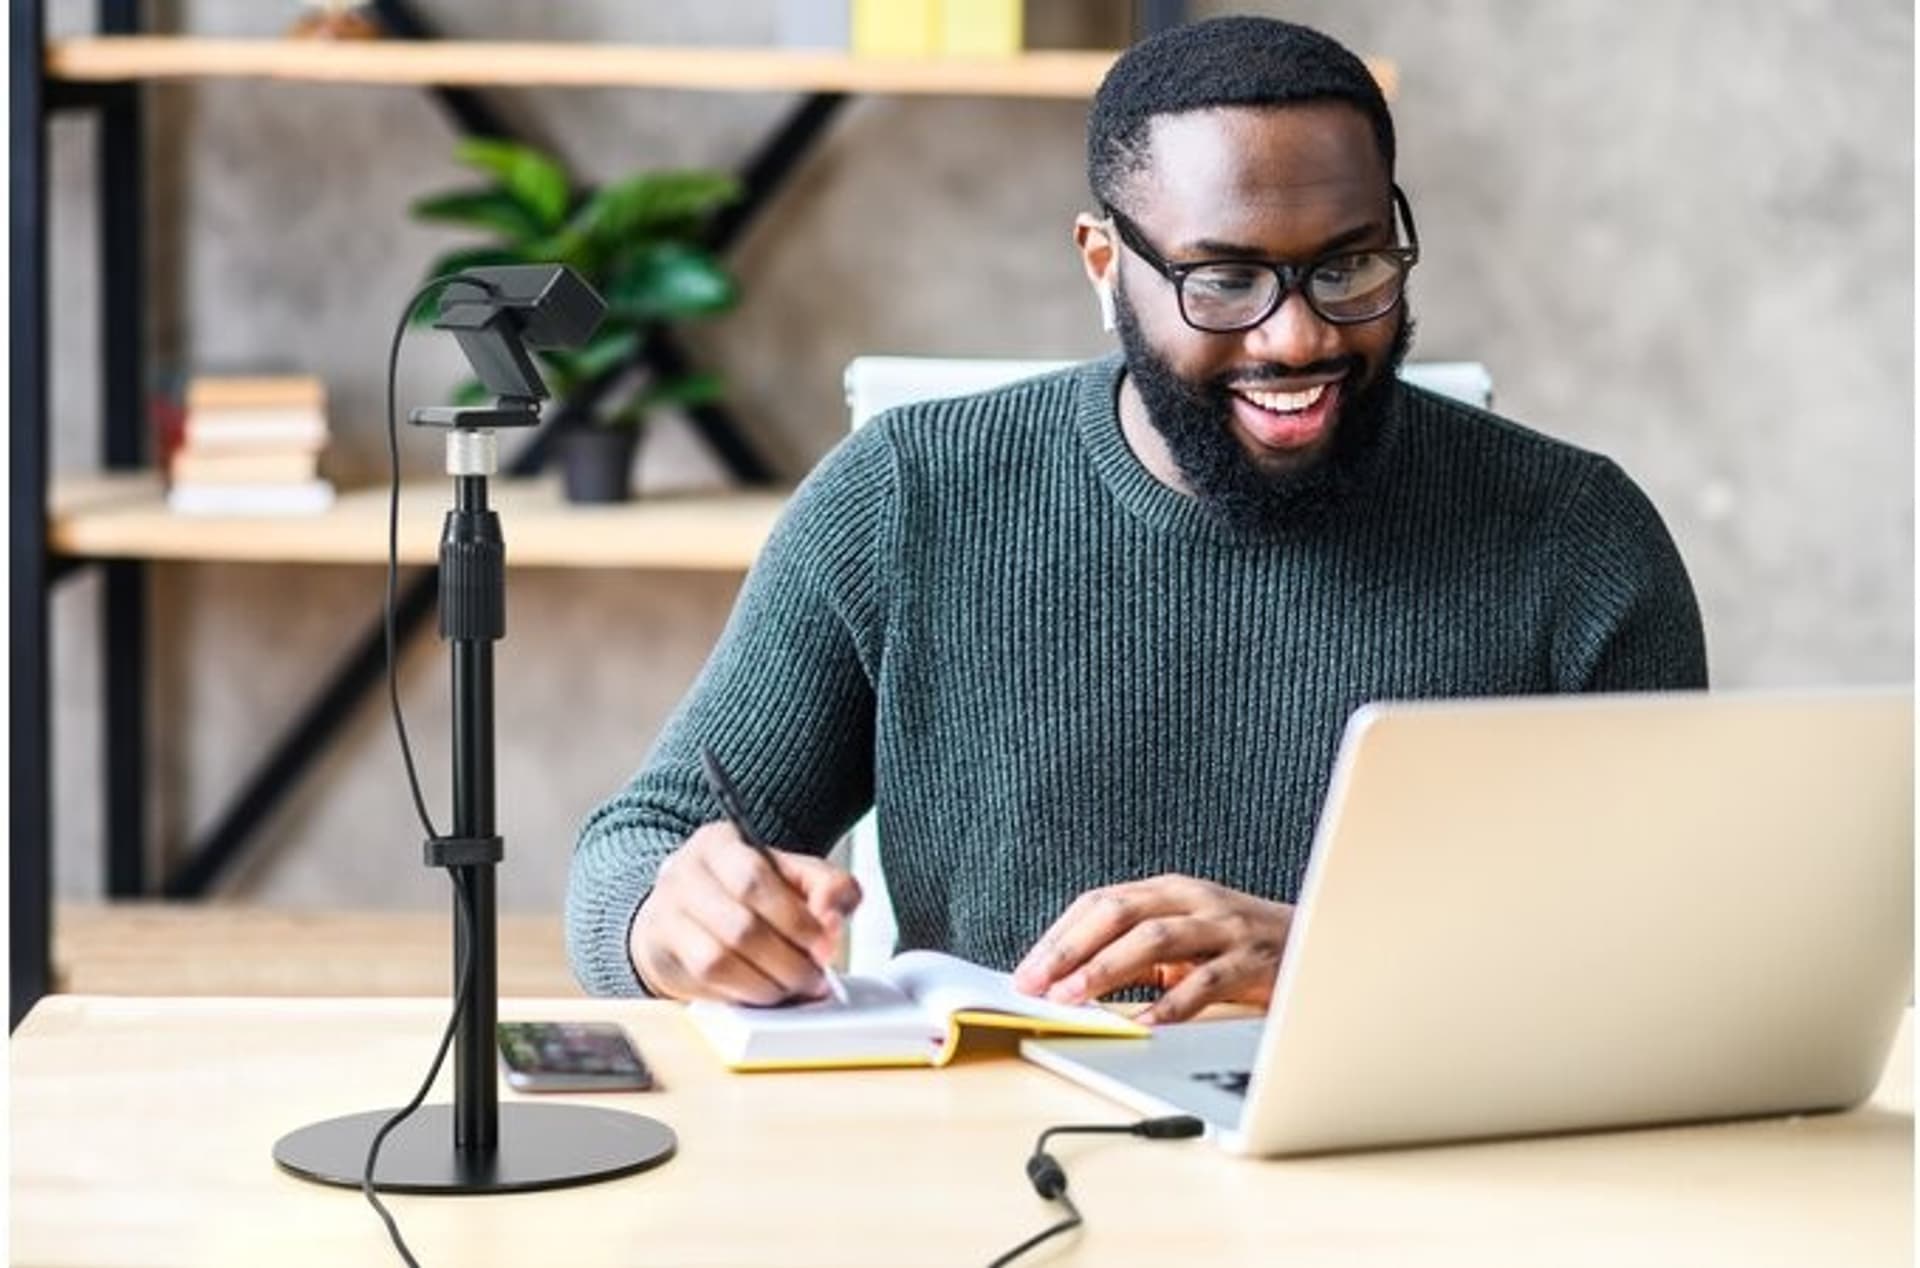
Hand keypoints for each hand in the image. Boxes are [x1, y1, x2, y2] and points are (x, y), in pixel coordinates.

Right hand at [629, 821, 860, 1004]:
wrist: (691, 911)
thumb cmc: (748, 894)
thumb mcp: (796, 877)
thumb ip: (830, 888)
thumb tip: (832, 917)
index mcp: (719, 843)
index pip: (754, 880)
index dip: (796, 919)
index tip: (825, 944)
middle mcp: (685, 873)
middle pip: (741, 927)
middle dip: (789, 960)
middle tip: (814, 976)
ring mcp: (666, 914)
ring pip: (719, 960)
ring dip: (767, 983)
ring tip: (793, 987)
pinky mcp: (660, 952)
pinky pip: (705, 982)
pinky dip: (743, 992)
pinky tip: (764, 991)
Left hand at [1011, 874, 1293, 1024]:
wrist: (1326, 943)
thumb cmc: (1244, 947)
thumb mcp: (1186, 939)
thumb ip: (1138, 955)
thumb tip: (1073, 984)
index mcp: (1170, 890)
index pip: (1100, 903)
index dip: (1059, 936)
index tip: (1025, 972)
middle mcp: (1195, 899)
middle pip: (1119, 912)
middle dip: (1071, 949)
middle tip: (1037, 984)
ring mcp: (1226, 926)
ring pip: (1155, 938)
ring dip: (1107, 969)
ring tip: (1075, 998)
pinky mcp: (1254, 960)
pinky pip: (1207, 981)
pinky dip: (1172, 1004)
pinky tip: (1146, 1026)